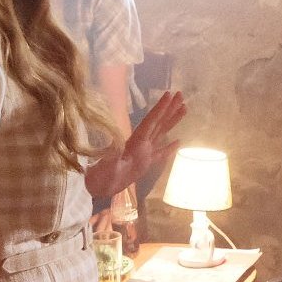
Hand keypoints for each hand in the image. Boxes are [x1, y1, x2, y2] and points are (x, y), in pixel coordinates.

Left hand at [84, 91, 188, 205]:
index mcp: (135, 141)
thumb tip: (118, 141)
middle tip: (181, 94)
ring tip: (184, 109)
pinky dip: (169, 147)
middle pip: (159, 122)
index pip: (151, 121)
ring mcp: (144, 152)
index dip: (160, 108)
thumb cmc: (102, 175)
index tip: (169, 94)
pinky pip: (161, 153)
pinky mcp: (145, 164)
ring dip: (172, 121)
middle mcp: (141, 143)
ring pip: (162, 133)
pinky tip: (178, 141)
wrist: (98, 186)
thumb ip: (113, 154)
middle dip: (169, 108)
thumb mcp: (108, 164)